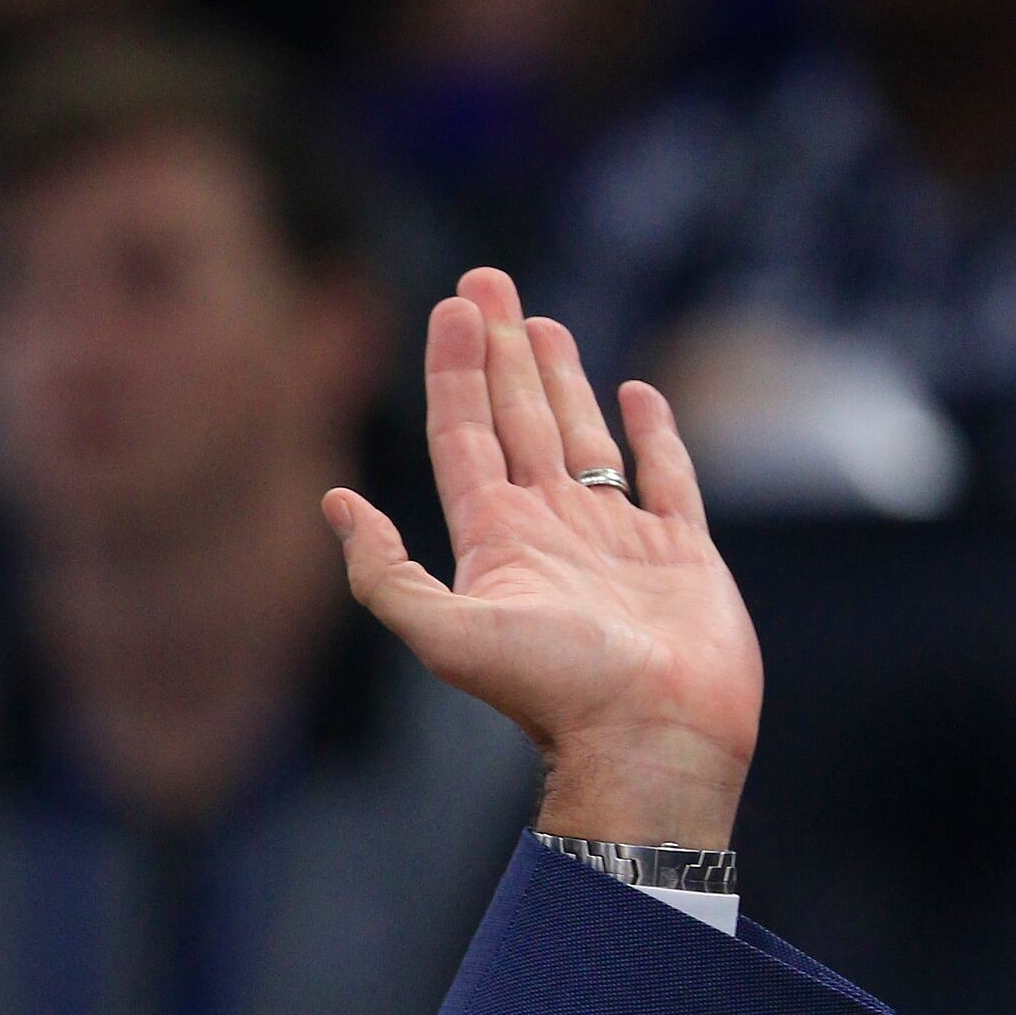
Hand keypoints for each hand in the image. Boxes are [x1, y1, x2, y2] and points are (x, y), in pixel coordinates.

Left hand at [325, 268, 761, 849]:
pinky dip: (651, 433)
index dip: (455, 368)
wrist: (651, 735)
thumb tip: (334, 502)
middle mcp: (549, 529)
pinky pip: (665, 476)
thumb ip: (383, 573)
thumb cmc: (552, 688)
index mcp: (494, 539)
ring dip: (559, 378)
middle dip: (499, 349)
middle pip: (517, 417)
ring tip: (539, 321)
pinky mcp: (681, 552)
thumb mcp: (443, 632)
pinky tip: (634, 394)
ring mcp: (615, 538)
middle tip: (487, 279)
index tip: (452, 304)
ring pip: (580, 436)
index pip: (464, 433)